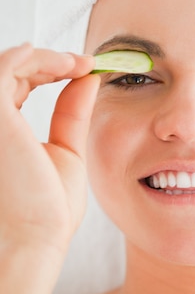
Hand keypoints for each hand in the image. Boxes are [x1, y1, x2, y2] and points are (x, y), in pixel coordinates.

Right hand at [0, 43, 99, 253]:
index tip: (84, 68)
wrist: (38, 237)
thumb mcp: (67, 150)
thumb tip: (87, 80)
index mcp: (3, 129)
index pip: (17, 84)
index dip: (48, 69)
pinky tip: (65, 62)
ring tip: (79, 63)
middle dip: (49, 60)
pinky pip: (8, 66)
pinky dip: (35, 57)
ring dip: (46, 57)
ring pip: (9, 63)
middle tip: (85, 62)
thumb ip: (72, 112)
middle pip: (11, 70)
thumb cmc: (48, 208)